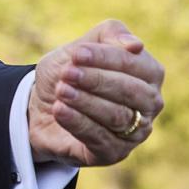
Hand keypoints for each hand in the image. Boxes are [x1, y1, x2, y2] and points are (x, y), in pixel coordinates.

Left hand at [28, 19, 164, 167]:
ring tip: (61, 91)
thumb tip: (136, 45)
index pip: (136, 64)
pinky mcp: (114, 153)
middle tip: (67, 73)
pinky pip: (100, 139)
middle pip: (131, 92)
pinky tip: (60, 110)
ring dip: (86, 102)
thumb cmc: (69, 72)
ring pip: (117, 117)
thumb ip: (109, 35)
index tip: (77, 53)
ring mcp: (135, 132)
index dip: (106, 58)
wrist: (39, 105)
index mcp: (149, 74)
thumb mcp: (82, 47)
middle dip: (97, 80)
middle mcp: (149, 104)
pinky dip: (78, 123)